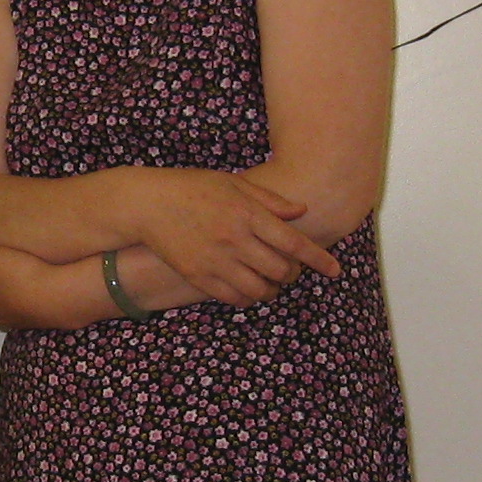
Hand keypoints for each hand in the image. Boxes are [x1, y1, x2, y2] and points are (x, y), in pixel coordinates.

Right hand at [129, 170, 338, 306]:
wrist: (147, 204)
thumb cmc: (193, 187)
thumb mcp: (233, 183)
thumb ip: (269, 200)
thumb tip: (301, 211)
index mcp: (247, 213)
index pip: (293, 243)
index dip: (319, 259)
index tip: (334, 270)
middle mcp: (235, 239)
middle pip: (281, 271)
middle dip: (294, 274)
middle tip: (292, 269)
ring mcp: (216, 260)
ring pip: (260, 290)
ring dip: (273, 290)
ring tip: (272, 282)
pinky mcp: (199, 276)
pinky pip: (234, 298)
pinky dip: (249, 298)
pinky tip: (249, 288)